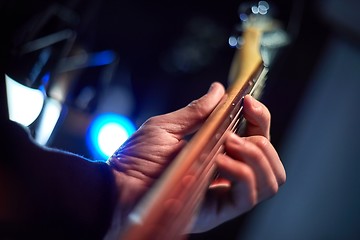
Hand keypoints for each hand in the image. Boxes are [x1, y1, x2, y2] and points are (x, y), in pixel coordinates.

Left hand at [106, 82, 285, 234]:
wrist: (117, 186)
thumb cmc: (136, 158)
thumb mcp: (167, 127)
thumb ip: (196, 111)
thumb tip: (219, 90)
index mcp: (217, 152)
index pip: (256, 138)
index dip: (260, 118)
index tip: (248, 101)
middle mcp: (226, 173)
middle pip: (270, 158)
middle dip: (261, 135)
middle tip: (233, 129)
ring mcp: (224, 193)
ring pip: (271, 179)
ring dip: (256, 155)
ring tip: (228, 143)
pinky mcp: (218, 210)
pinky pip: (249, 195)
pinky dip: (242, 172)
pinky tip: (220, 159)